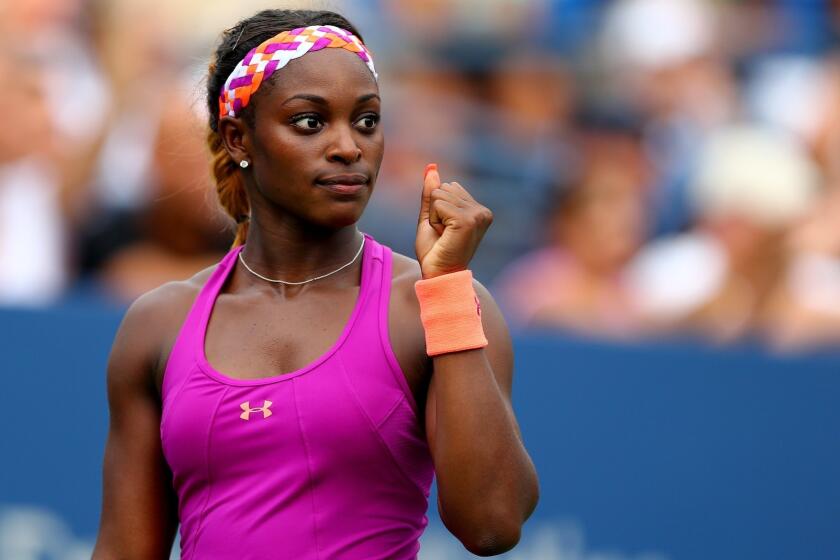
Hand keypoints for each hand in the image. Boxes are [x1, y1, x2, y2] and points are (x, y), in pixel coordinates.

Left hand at [415, 164, 493, 278]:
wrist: (438, 274)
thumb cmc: (435, 251)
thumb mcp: (431, 217)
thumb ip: (432, 194)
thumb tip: (431, 167)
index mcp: (478, 210)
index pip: (448, 187)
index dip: (437, 208)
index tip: (445, 230)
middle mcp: (482, 211)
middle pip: (444, 188)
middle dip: (435, 210)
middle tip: (443, 234)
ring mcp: (477, 215)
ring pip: (439, 195)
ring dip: (434, 216)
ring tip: (443, 235)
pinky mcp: (467, 221)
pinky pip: (438, 204)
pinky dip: (434, 220)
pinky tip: (443, 236)